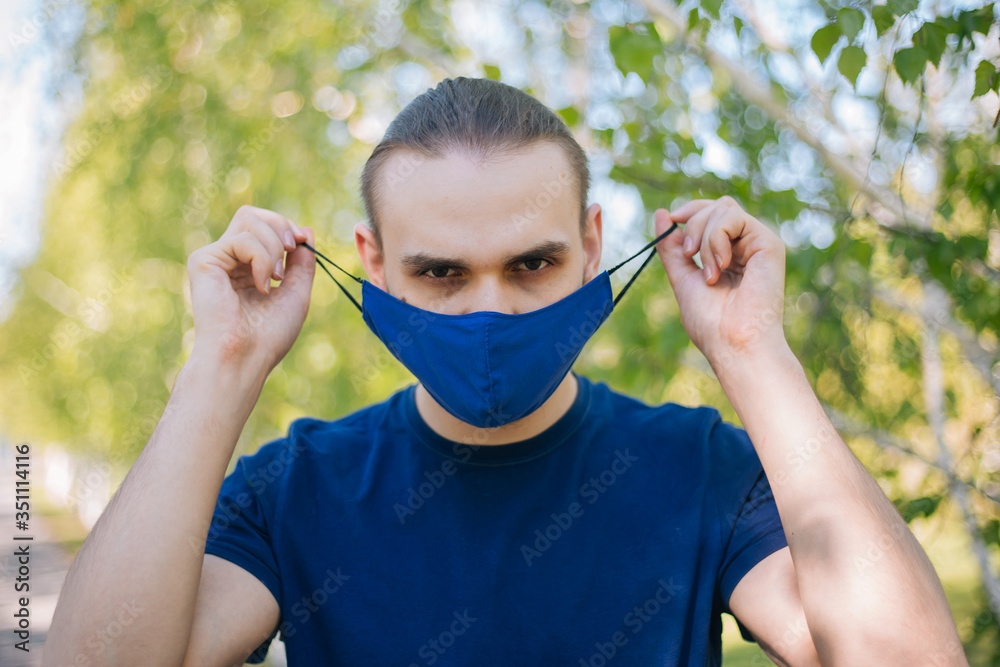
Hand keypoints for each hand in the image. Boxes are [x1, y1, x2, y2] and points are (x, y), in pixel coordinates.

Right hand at [186, 205, 315, 369]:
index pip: (264, 226)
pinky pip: (242, 239)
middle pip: (252, 215)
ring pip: (248, 220)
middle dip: (280, 225)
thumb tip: (305, 230)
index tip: (302, 243)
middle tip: (291, 249)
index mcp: (247, 267)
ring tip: (275, 277)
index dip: (285, 227)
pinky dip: (261, 259)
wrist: (246, 356)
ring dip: (273, 245)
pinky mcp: (203, 261)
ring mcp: (214, 259)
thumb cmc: (269, 334)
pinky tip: (261, 286)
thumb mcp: (296, 292)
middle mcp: (228, 260)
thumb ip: (302, 262)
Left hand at [654, 196, 787, 365]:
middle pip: (716, 206)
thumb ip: (671, 248)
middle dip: (693, 223)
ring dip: (704, 237)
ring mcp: (758, 243)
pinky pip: (734, 218)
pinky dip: (717, 238)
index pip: (711, 214)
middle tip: (690, 254)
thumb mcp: (682, 277)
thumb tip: (661, 213)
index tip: (672, 220)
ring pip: (723, 209)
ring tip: (709, 273)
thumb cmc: (710, 321)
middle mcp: (745, 246)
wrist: (732, 342)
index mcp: (728, 254)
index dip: (690, 211)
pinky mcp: (768, 243)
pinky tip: (721, 266)